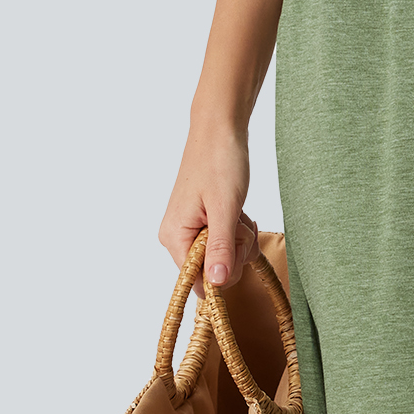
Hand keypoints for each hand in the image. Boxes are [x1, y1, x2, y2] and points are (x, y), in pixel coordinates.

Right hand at [159, 113, 260, 288]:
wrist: (219, 130)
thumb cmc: (220, 161)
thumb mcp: (225, 209)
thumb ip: (220, 248)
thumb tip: (216, 283)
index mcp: (174, 237)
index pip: (197, 282)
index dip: (223, 272)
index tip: (235, 245)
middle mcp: (176, 237)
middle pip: (213, 271)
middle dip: (235, 251)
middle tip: (238, 221)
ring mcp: (188, 230)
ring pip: (222, 257)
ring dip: (238, 239)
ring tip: (237, 212)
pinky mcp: (200, 223)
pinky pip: (223, 242)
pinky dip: (236, 231)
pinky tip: (237, 212)